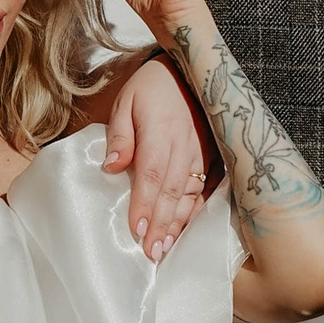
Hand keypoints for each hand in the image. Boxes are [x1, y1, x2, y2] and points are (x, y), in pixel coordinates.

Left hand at [102, 53, 211, 259]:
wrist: (191, 70)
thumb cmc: (151, 88)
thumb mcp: (126, 101)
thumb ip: (120, 136)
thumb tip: (111, 167)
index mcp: (160, 131)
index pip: (152, 174)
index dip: (145, 203)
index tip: (137, 229)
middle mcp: (184, 145)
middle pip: (172, 190)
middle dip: (161, 223)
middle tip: (151, 252)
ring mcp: (201, 153)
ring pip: (190, 193)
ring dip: (178, 223)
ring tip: (164, 248)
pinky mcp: (212, 157)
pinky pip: (204, 189)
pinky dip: (194, 212)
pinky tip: (185, 231)